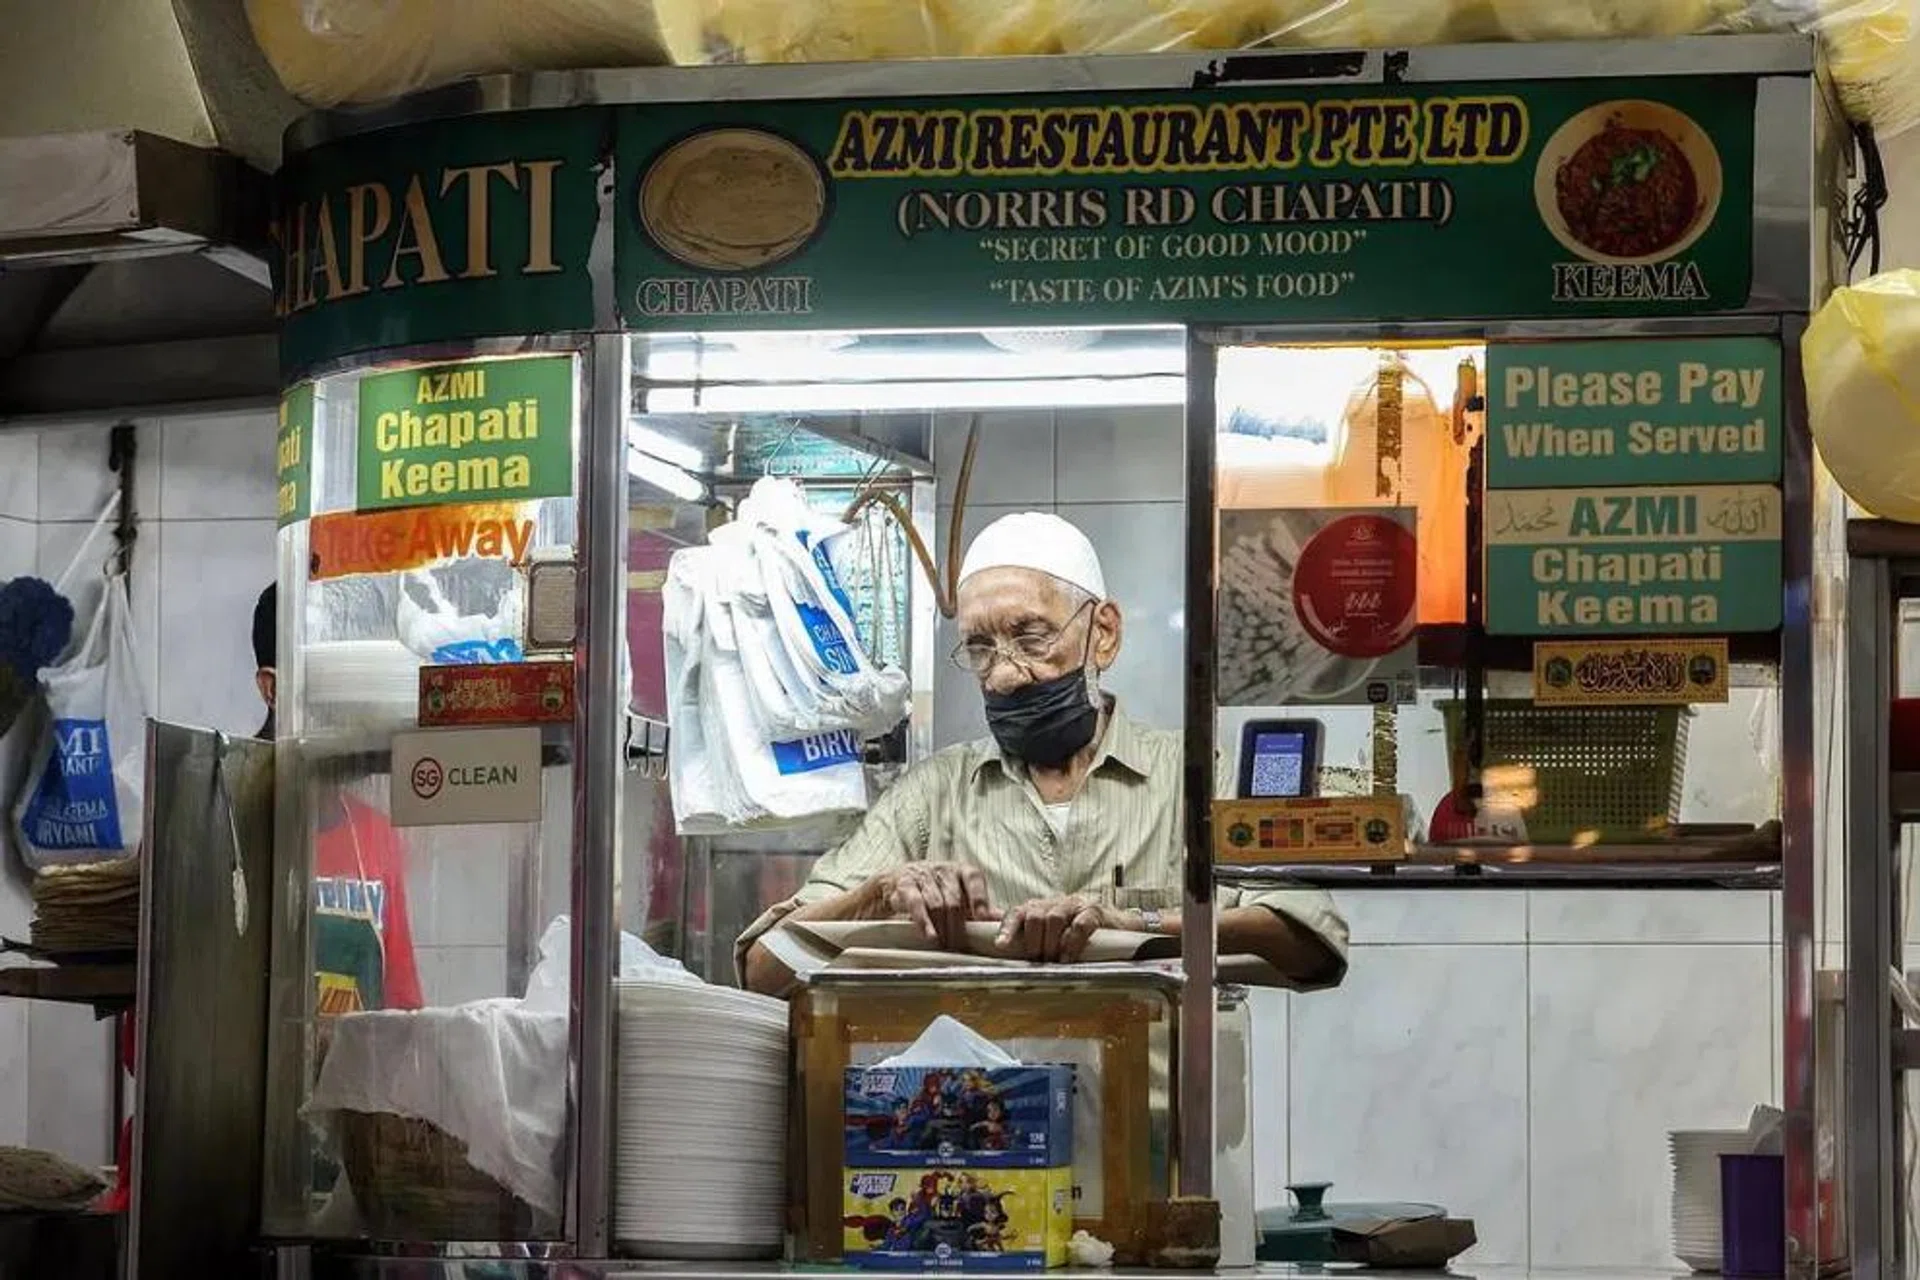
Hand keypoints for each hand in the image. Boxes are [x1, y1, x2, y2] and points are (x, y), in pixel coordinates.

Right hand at [863, 862, 992, 948]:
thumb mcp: (957, 896)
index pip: (974, 879)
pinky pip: (914, 903)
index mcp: (960, 871)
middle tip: (961, 948)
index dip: (980, 900)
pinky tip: (929, 936)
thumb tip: (1004, 922)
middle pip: (955, 900)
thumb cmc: (932, 891)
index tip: (984, 921)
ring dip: (942, 928)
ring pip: (936, 904)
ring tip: (946, 947)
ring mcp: (922, 875)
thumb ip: (979, 909)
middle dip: (958, 927)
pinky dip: (923, 921)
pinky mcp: (903, 884)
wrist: (891, 883)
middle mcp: (943, 870)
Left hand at [995, 894, 1133, 963]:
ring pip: (1054, 918)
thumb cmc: (1082, 933)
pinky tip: (1068, 958)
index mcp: (1042, 907)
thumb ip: (1033, 939)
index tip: (1001, 945)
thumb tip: (1006, 952)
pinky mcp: (1095, 911)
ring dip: (1050, 943)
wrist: (1119, 926)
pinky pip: (1080, 925)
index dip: (1007, 928)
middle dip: (1033, 941)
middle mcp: (1056, 902)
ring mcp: (1076, 905)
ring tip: (1052, 961)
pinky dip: (1072, 943)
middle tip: (1037, 961)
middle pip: (1035, 915)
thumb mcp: (1054, 934)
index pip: (1018, 912)